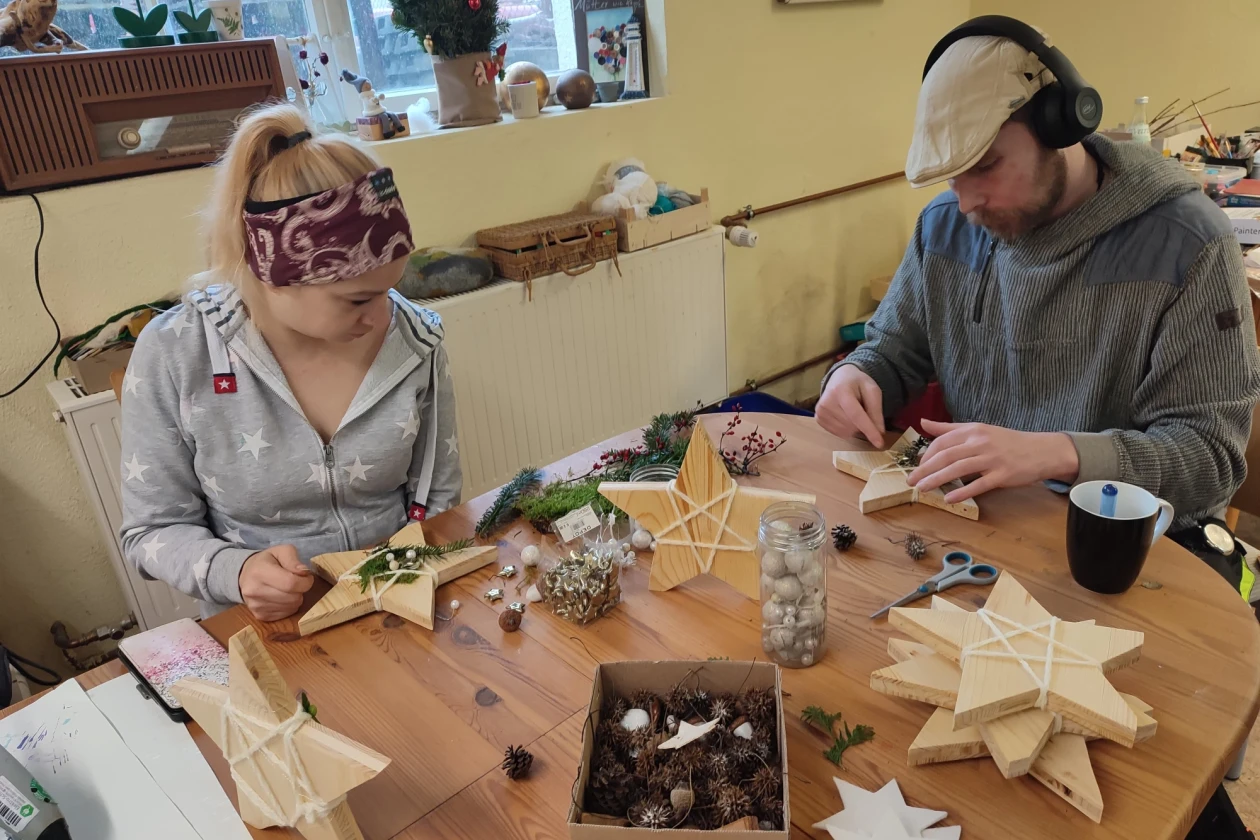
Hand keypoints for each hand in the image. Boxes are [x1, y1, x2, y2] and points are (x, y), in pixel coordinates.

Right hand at [238, 544, 312, 621]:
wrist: (246, 575)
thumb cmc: (267, 561)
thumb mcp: (281, 551)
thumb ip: (293, 559)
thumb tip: (304, 572)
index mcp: (259, 572)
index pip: (291, 583)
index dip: (305, 582)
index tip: (307, 577)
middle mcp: (255, 591)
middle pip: (293, 598)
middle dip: (301, 590)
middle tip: (296, 582)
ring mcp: (256, 606)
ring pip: (291, 607)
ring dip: (295, 598)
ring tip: (288, 589)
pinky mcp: (260, 616)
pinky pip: (286, 614)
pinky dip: (289, 606)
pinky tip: (282, 597)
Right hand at [816, 364, 885, 446]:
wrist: (840, 378)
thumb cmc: (857, 384)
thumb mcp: (872, 390)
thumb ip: (876, 410)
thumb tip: (879, 431)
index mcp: (841, 391)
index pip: (856, 415)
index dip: (869, 430)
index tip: (879, 443)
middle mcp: (827, 402)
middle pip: (852, 425)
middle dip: (863, 423)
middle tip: (862, 408)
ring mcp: (820, 412)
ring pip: (846, 432)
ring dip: (855, 426)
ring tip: (852, 411)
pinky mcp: (818, 419)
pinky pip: (839, 433)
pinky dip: (847, 428)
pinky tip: (845, 416)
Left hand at [907, 419, 1079, 502]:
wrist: (1042, 450)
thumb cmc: (1007, 442)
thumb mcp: (978, 430)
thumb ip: (950, 428)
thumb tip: (923, 423)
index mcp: (973, 430)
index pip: (942, 442)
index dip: (926, 455)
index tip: (917, 466)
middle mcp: (980, 442)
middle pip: (946, 455)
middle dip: (925, 469)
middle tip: (910, 480)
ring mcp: (992, 459)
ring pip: (958, 469)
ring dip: (937, 480)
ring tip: (923, 489)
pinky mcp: (1002, 475)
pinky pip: (979, 485)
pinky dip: (962, 492)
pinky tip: (949, 499)